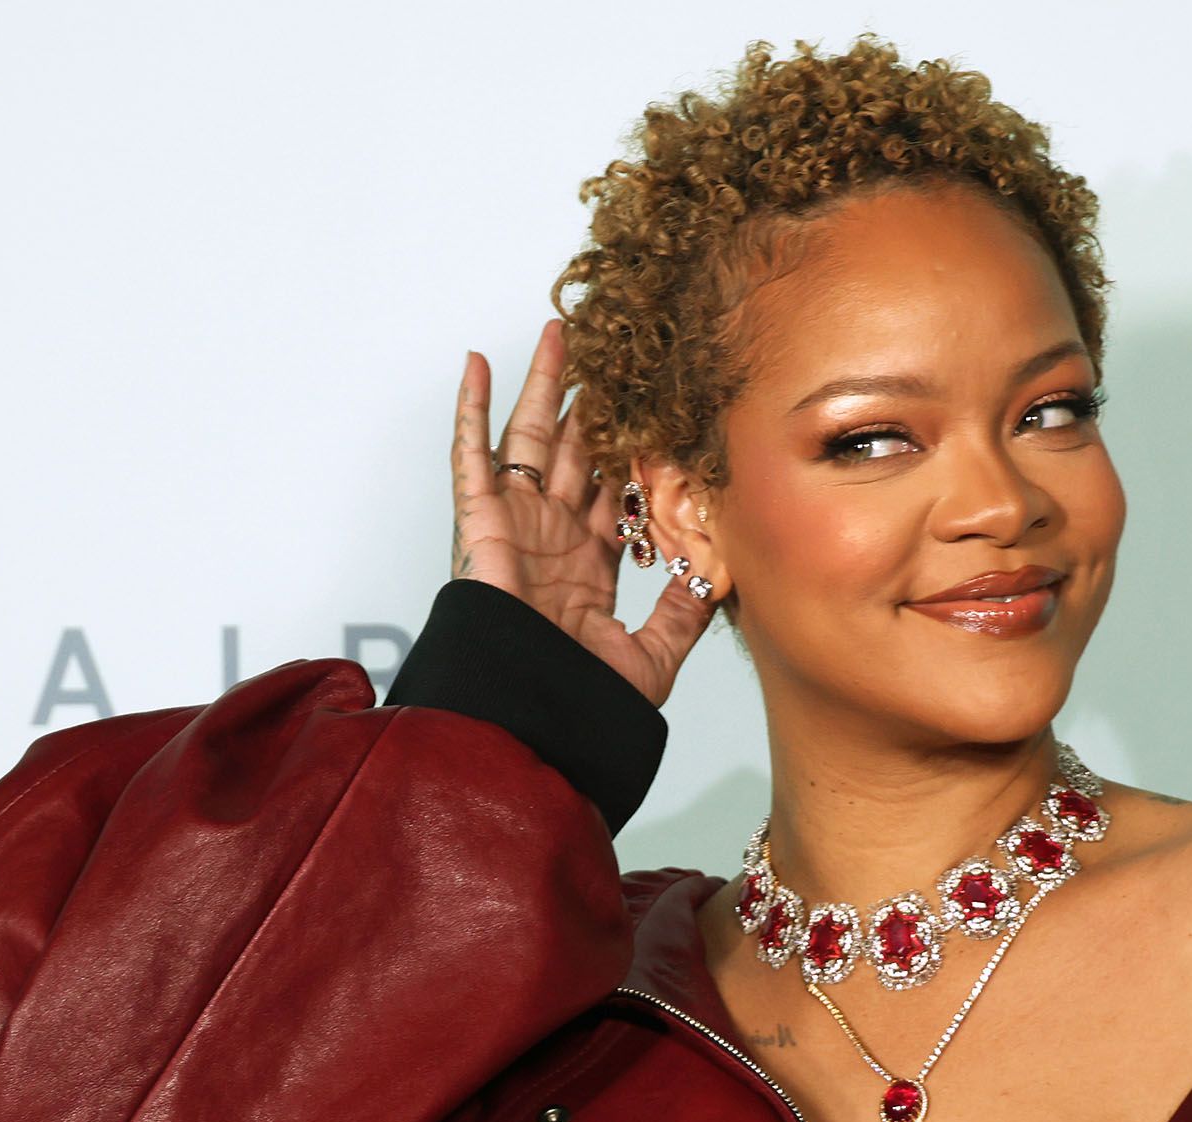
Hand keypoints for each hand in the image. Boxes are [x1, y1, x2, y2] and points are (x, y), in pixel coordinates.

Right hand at [448, 318, 716, 706]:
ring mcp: (515, 523)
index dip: (633, 450)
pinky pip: (471, 452)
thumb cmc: (579, 700)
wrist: (532, 715)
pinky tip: (478, 364)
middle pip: (576, 452)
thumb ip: (684, 612)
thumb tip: (721, 578)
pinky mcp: (480, 519)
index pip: (614, 491)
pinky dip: (470, 407)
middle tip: (608, 357)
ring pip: (532, 436)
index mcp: (587, 565)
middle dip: (592, 404)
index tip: (655, 412)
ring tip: (558, 336)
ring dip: (544, 385)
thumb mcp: (652, 654)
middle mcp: (551, 536)